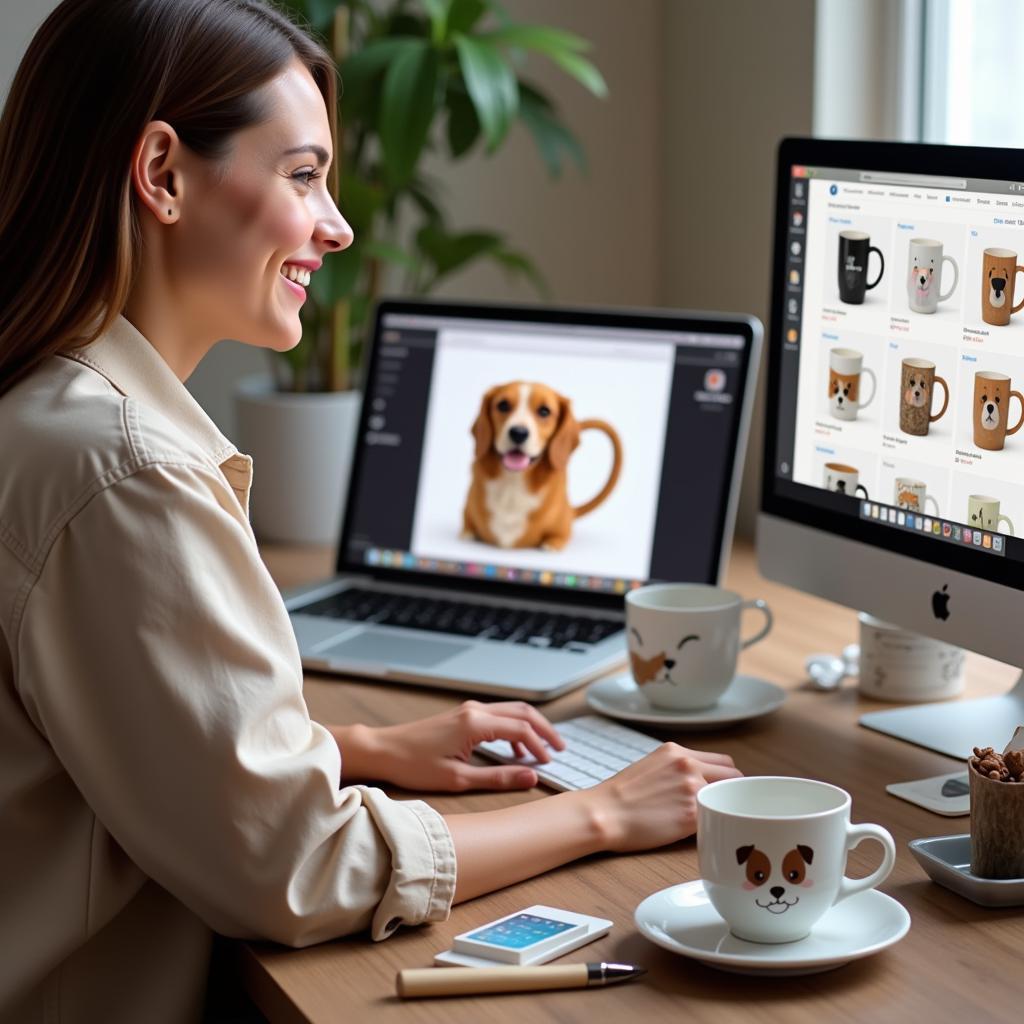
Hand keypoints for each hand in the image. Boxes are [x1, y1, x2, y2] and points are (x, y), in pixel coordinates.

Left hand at [330, 700, 565, 791]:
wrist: (384, 750)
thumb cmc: (415, 765)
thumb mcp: (459, 779)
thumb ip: (499, 777)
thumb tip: (531, 777)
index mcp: (476, 723)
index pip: (521, 730)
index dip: (540, 746)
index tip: (549, 764)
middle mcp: (475, 710)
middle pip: (523, 712)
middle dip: (544, 730)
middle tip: (560, 749)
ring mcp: (469, 710)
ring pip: (512, 710)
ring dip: (531, 726)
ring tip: (543, 748)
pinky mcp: (463, 715)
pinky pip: (499, 714)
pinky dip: (515, 727)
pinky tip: (515, 748)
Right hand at [583, 742, 741, 852]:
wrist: (604, 813)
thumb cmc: (620, 796)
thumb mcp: (650, 767)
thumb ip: (677, 769)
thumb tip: (696, 781)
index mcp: (676, 751)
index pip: (722, 761)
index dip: (725, 778)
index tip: (722, 790)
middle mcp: (687, 765)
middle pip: (733, 775)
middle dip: (731, 792)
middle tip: (722, 807)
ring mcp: (692, 788)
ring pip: (728, 797)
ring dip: (724, 808)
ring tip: (714, 821)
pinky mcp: (691, 814)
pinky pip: (716, 817)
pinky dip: (714, 825)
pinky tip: (704, 831)